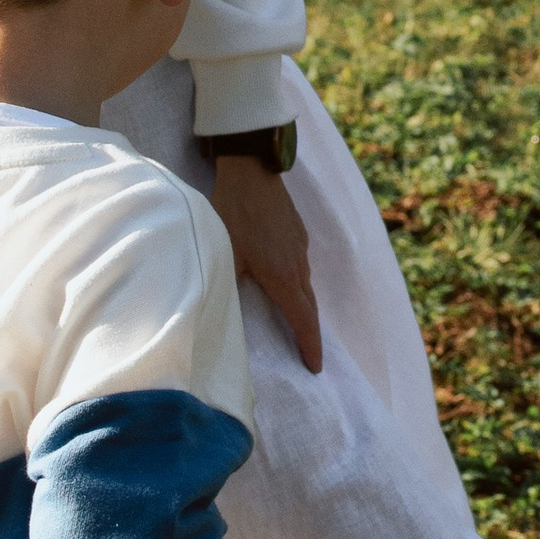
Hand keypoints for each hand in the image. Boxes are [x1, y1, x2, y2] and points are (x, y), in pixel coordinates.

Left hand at [211, 154, 322, 373]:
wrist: (250, 170)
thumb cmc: (232, 212)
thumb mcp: (224, 254)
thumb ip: (229, 287)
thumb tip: (227, 314)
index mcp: (282, 275)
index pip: (302, 319)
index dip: (310, 345)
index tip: (316, 367)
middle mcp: (298, 265)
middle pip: (309, 306)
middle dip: (310, 333)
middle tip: (310, 355)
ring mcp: (301, 247)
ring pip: (305, 285)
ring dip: (302, 306)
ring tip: (296, 323)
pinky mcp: (298, 232)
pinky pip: (301, 265)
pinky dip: (296, 282)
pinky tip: (283, 279)